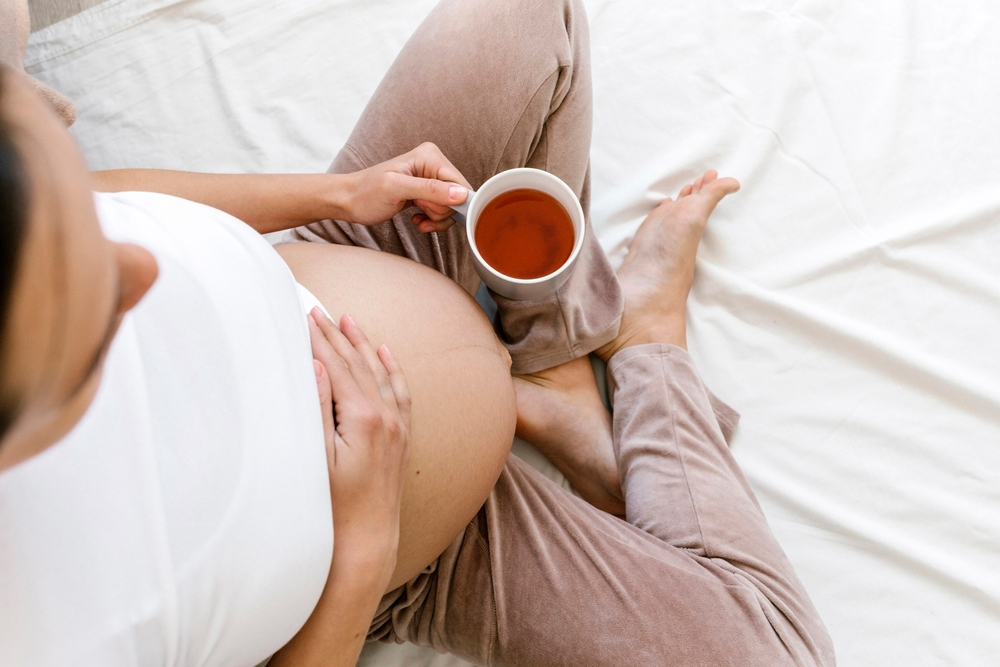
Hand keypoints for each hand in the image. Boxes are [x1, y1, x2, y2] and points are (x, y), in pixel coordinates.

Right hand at [308, 308, 411, 581]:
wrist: (365, 543)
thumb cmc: (333, 506)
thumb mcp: (316, 457)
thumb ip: (317, 408)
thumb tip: (316, 367)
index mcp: (363, 417)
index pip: (336, 367)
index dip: (317, 341)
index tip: (302, 317)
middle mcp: (386, 417)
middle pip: (357, 364)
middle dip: (336, 336)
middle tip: (317, 311)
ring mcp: (397, 427)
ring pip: (380, 373)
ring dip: (363, 345)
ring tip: (348, 320)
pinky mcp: (401, 439)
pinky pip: (400, 392)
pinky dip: (392, 369)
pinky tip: (385, 354)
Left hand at [342, 142, 470, 232]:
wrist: (348, 201)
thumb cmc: (366, 193)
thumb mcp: (396, 190)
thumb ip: (430, 190)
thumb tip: (461, 194)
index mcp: (430, 156)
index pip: (460, 184)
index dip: (449, 204)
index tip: (426, 208)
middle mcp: (434, 163)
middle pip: (458, 196)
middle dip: (440, 211)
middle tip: (418, 209)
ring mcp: (431, 177)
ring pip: (451, 206)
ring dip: (435, 218)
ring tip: (416, 216)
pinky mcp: (427, 191)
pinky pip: (442, 210)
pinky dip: (432, 219)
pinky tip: (417, 218)